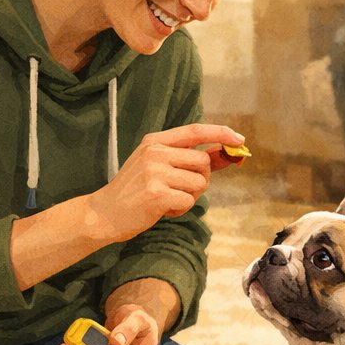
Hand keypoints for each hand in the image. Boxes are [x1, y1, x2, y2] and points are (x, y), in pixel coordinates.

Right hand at [88, 123, 243, 242]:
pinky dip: (180, 209)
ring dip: (190, 196)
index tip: (239, 140)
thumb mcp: (158, 167)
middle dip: (201, 179)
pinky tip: (162, 210)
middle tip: (180, 190)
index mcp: (155, 141)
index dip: (221, 133)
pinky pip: (188, 201)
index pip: (196, 131)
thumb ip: (189, 159)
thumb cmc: (135, 191)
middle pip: (203, 161)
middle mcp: (155, 152)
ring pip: (199, 183)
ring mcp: (155, 172)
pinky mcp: (157, 194)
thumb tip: (225, 155)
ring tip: (167, 200)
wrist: (104, 213)